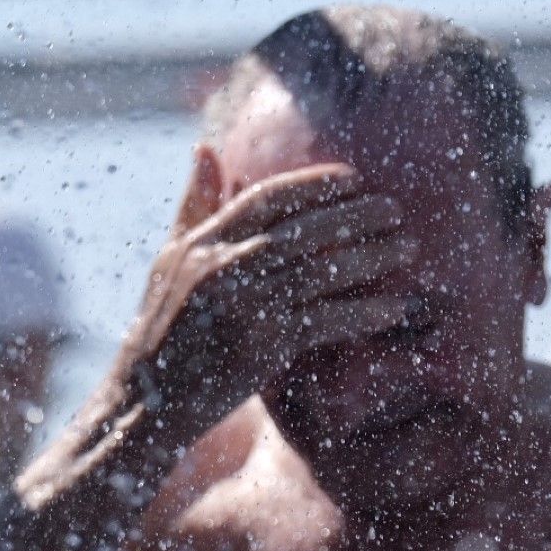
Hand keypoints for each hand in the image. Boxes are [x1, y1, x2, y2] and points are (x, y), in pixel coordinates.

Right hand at [28, 152, 416, 502]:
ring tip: (406, 249)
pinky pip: (325, 319)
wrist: (144, 402)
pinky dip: (362, 311)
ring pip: (321, 271)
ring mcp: (244, 305)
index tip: (353, 178)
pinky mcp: (263, 344)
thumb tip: (205, 148)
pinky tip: (392, 307)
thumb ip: (194, 205)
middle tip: (394, 209)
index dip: (314, 184)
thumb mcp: (169, 259)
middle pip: (303, 230)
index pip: (267, 198)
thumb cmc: (162, 329)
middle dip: (355, 216)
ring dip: (370, 258)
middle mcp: (222, 266)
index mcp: (201, 242)